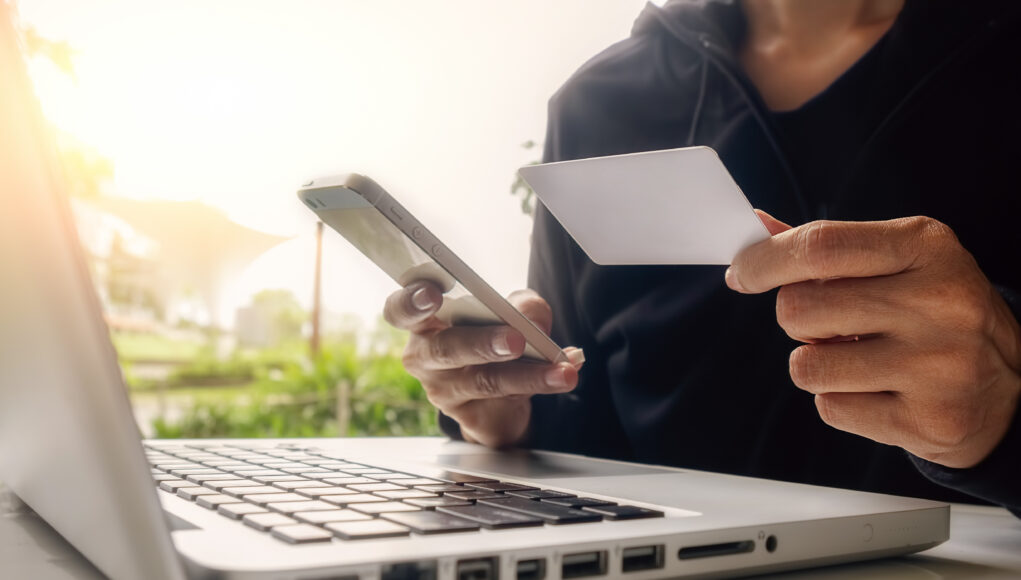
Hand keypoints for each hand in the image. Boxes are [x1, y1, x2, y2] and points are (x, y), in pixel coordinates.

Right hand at [383, 281, 583, 447]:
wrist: (499, 395)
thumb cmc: (491, 338)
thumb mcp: (507, 313)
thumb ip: (520, 305)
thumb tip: (532, 315)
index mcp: (423, 322)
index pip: (400, 310)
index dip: (411, 302)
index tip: (432, 294)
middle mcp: (425, 357)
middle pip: (446, 349)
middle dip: (482, 343)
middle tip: (515, 339)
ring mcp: (444, 391)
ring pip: (484, 380)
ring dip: (528, 373)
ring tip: (560, 368)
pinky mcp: (468, 417)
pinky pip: (505, 400)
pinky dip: (540, 384)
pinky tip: (563, 375)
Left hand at [727, 211, 1020, 467]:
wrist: (1011, 382)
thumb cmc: (934, 311)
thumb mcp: (896, 260)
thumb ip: (825, 248)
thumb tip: (754, 229)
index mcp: (926, 247)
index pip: (819, 247)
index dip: (764, 261)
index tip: (742, 272)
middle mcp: (940, 301)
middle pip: (799, 309)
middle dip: (795, 318)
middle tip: (827, 323)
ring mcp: (940, 365)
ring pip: (807, 365)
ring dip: (815, 364)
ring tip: (856, 357)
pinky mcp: (930, 420)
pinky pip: (831, 408)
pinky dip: (840, 400)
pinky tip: (879, 389)